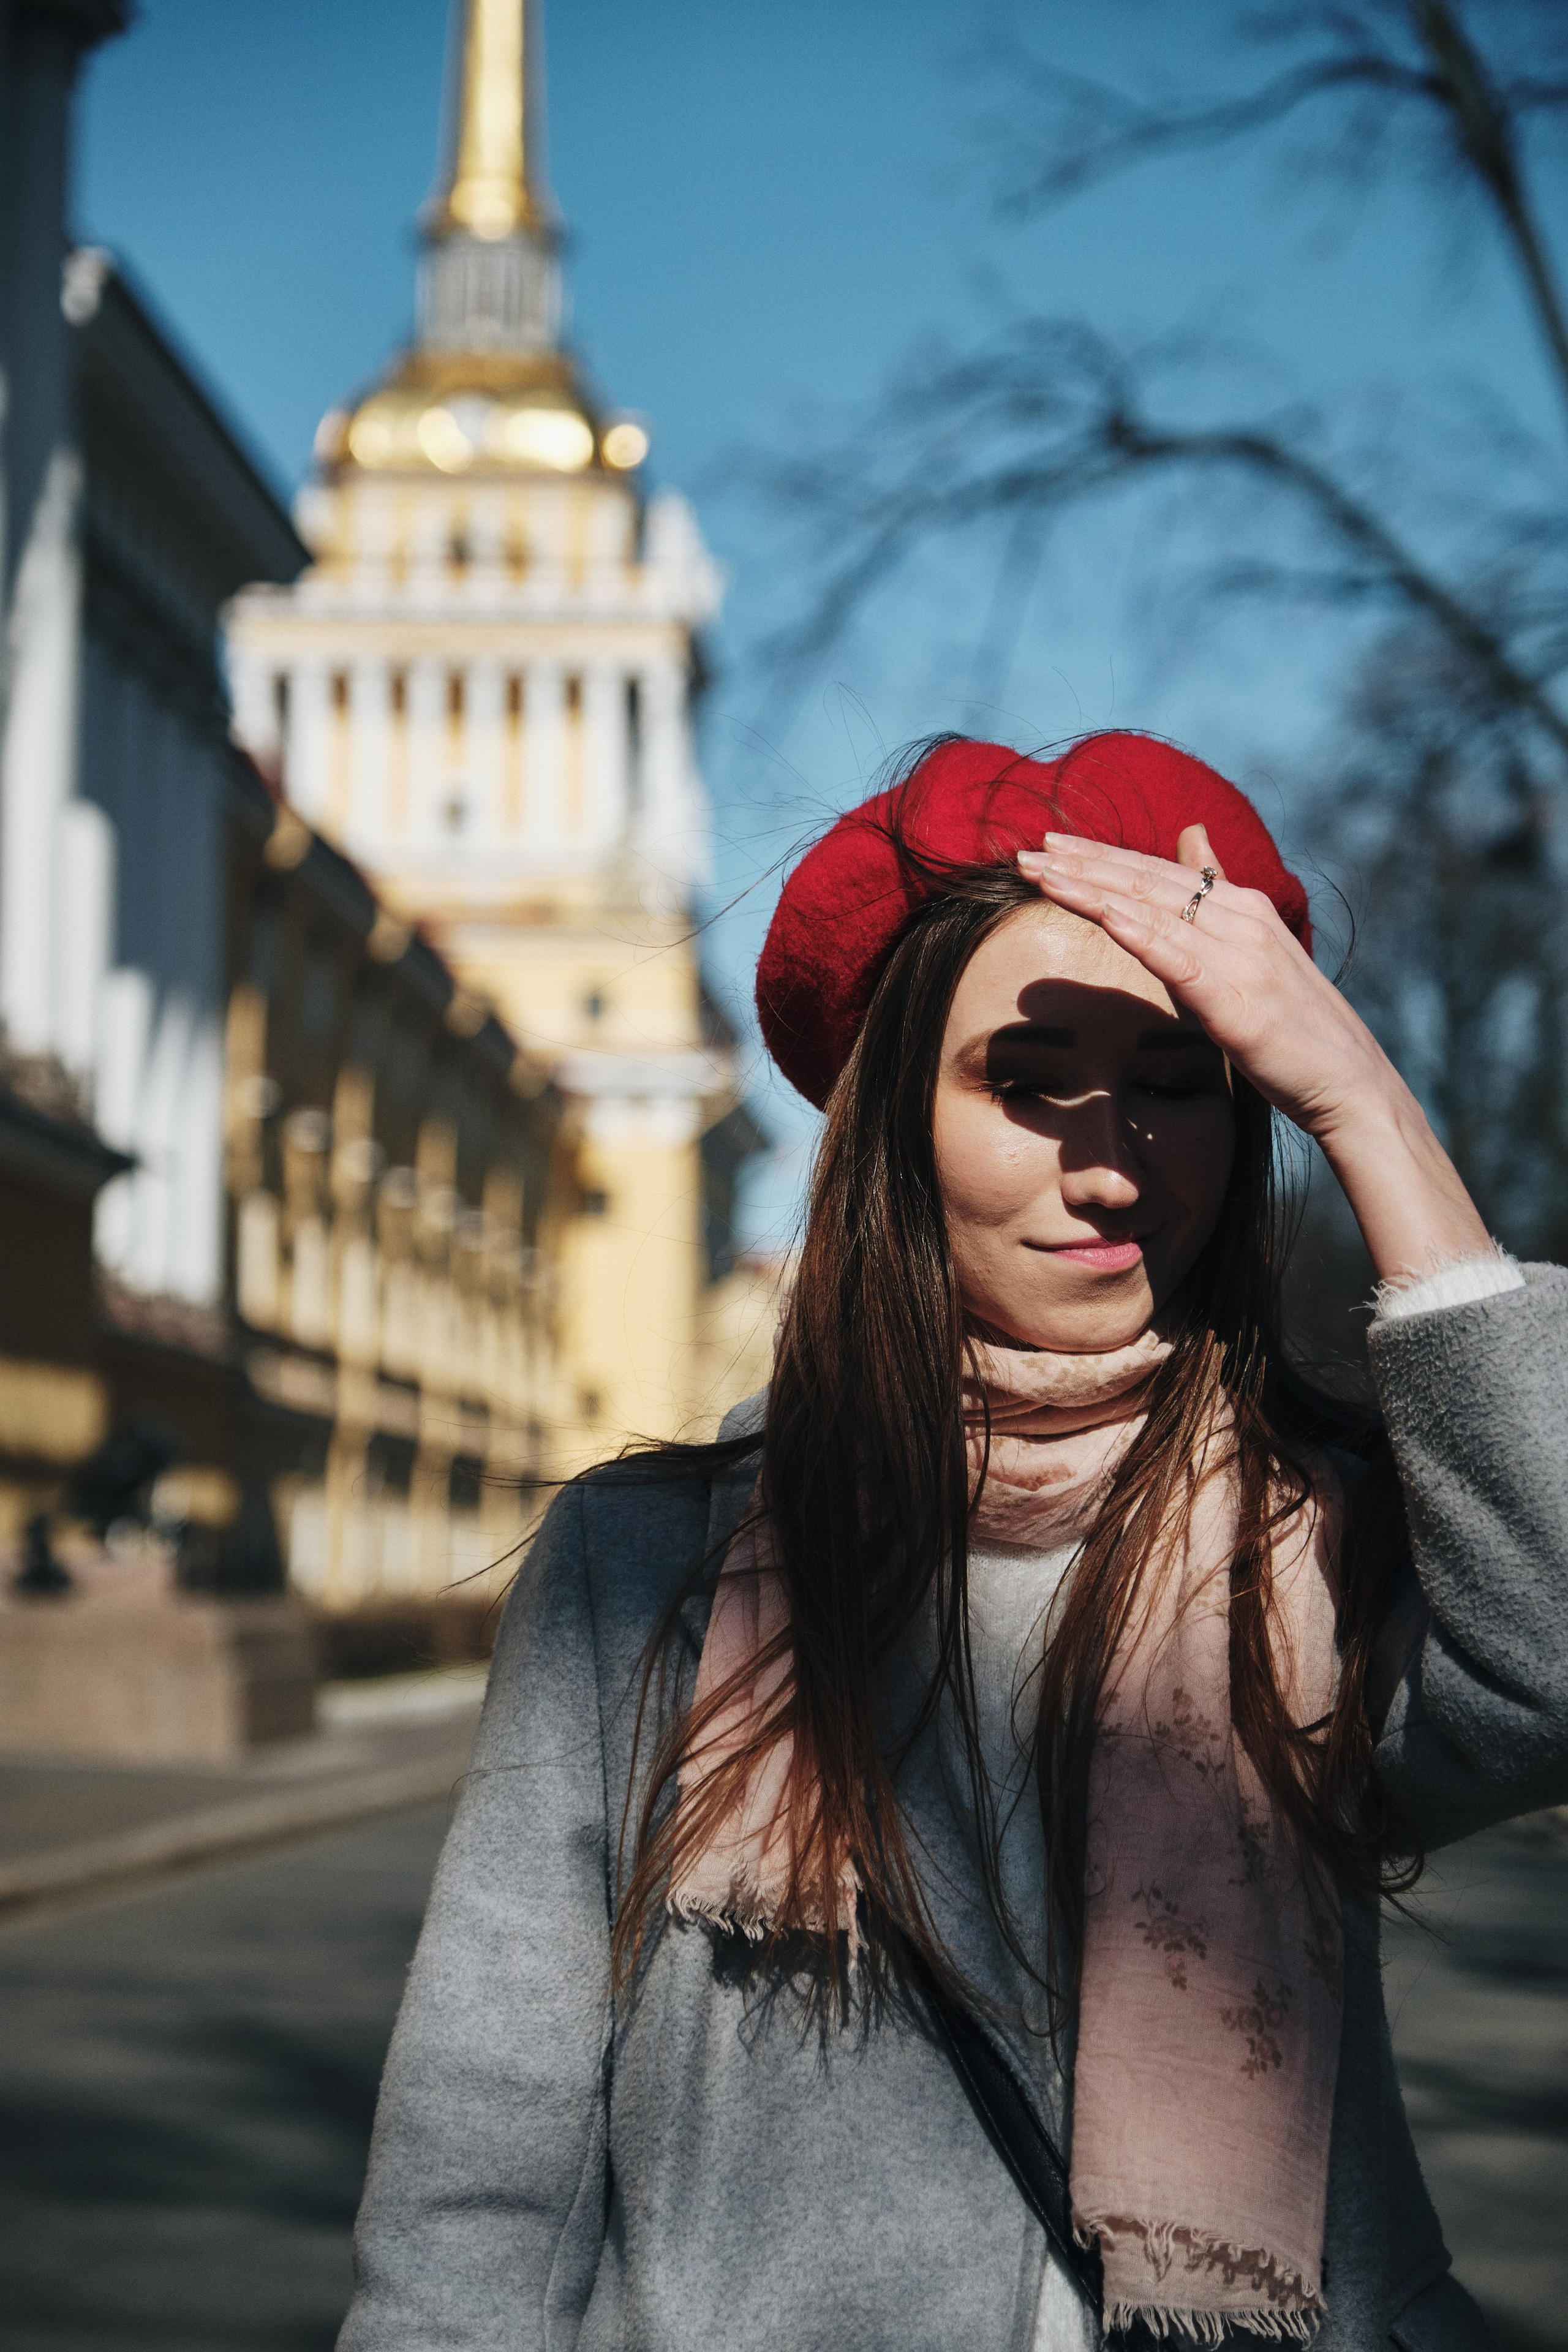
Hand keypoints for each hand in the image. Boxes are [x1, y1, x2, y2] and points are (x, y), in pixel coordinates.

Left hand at [1015, 824, 1491, 1286]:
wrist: (1352, 1086)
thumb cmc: (1297, 1029)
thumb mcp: (1253, 953)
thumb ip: (1217, 899)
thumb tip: (1192, 838)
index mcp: (1243, 909)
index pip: (1159, 872)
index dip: (1102, 855)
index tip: (1050, 843)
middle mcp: (1242, 921)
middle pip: (1148, 882)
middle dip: (1084, 864)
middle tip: (1028, 849)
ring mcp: (1242, 958)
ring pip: (1154, 911)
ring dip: (1093, 889)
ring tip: (1043, 873)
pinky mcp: (1238, 1002)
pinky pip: (1180, 960)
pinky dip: (1141, 934)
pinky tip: (1104, 916)